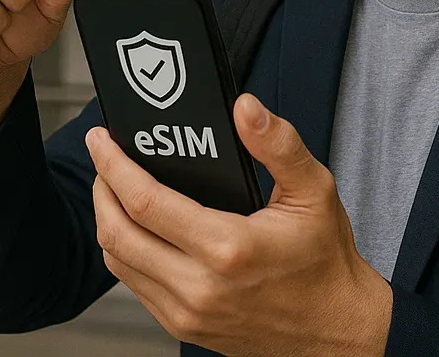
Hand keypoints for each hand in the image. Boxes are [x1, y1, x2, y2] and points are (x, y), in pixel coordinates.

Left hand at [86, 94, 392, 356]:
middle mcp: (200, 287)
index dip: (114, 166)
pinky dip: (125, 252)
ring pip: (119, 263)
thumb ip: (278, 144)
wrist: (336, 329)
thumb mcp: (314, 190)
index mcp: (229, 248)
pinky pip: (135, 286)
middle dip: (101, 189)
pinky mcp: (185, 328)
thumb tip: (245, 108)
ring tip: (113, 188)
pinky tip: (136, 228)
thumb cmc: (325, 260)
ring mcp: (189, 313)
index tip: (102, 141)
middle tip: (102, 159)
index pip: (146, 202)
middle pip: (118, 233)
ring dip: (108, 221)